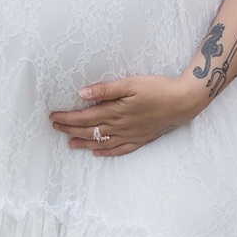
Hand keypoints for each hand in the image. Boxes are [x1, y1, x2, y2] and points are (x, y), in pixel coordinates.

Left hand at [49, 74, 204, 155]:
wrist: (183, 102)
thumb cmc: (158, 88)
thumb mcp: (130, 83)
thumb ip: (105, 90)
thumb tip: (82, 94)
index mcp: (115, 112)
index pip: (84, 117)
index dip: (67, 118)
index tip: (54, 116)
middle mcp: (120, 127)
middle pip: (90, 130)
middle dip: (70, 129)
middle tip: (55, 127)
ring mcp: (130, 135)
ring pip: (102, 142)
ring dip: (84, 143)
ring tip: (70, 143)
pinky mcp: (140, 139)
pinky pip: (119, 150)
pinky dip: (106, 152)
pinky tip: (98, 153)